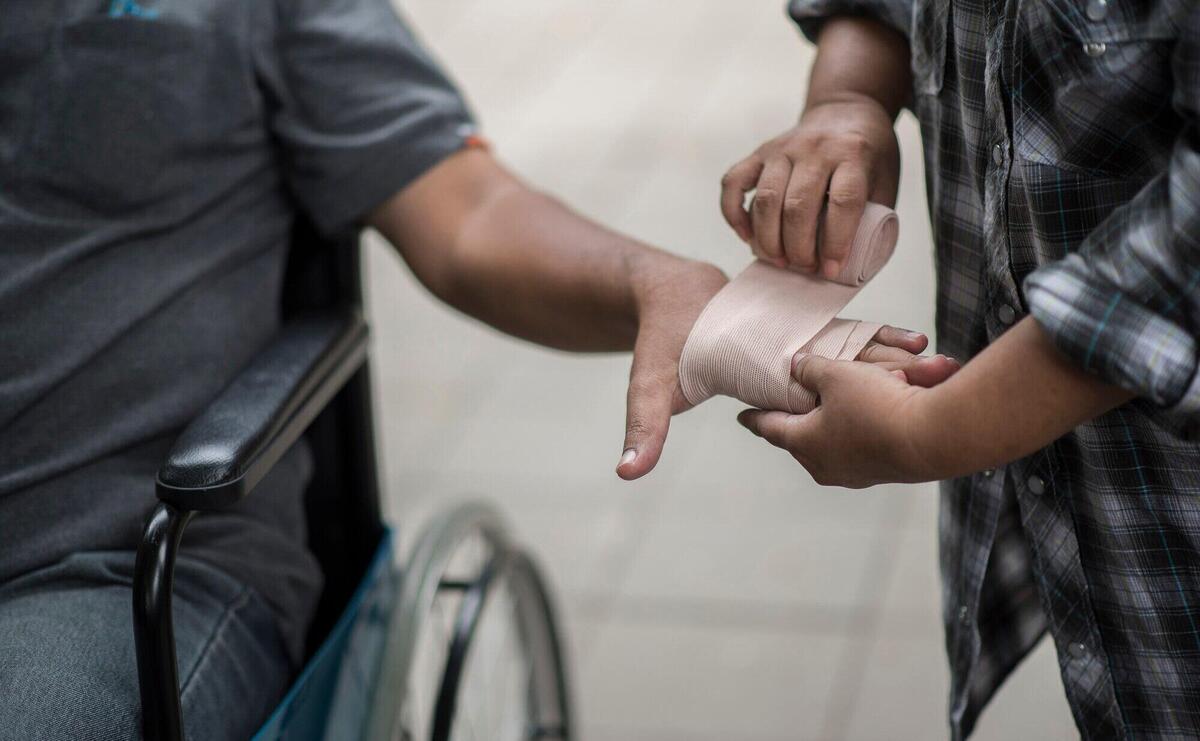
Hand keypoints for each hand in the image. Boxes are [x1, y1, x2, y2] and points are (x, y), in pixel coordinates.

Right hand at [617, 256, 956, 479]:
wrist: (667, 297)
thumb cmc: (661, 341)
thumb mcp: (651, 384)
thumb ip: (645, 425)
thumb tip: (626, 473)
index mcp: (763, 402)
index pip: (811, 411)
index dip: (848, 402)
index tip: (890, 398)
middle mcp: (787, 389)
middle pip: (846, 392)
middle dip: (891, 386)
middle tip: (938, 378)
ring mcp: (796, 363)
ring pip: (853, 367)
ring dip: (893, 364)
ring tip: (938, 360)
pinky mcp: (800, 334)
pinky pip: (844, 341)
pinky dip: (875, 340)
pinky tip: (909, 337)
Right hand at [720, 94, 899, 278]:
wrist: (845, 111)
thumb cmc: (868, 155)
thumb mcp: (884, 180)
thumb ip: (870, 217)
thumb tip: (849, 266)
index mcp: (854, 154)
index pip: (843, 202)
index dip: (836, 242)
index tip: (831, 269)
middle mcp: (815, 148)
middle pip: (798, 205)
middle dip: (798, 247)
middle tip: (804, 267)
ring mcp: (782, 148)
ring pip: (766, 198)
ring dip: (768, 239)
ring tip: (778, 260)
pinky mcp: (759, 152)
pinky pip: (733, 183)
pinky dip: (734, 214)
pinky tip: (746, 236)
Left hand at [736, 354, 938, 487]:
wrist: (933, 437)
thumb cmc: (877, 406)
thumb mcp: (836, 374)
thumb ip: (810, 369)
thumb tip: (797, 367)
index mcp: (804, 443)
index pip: (770, 427)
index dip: (755, 417)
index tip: (742, 416)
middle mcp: (824, 465)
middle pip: (799, 439)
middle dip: (793, 422)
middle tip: (784, 410)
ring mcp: (853, 474)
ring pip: (830, 445)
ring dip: (828, 425)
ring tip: (825, 410)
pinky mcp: (880, 472)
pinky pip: (858, 447)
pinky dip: (857, 429)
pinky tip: (864, 416)